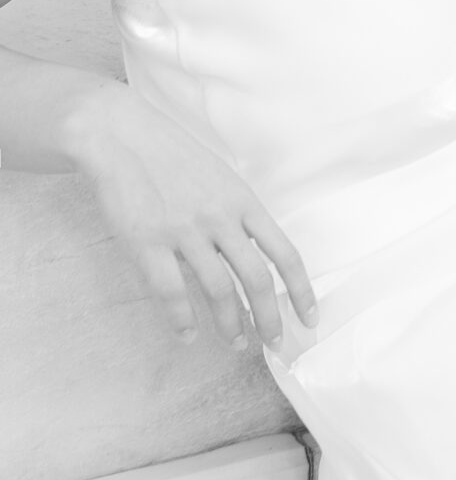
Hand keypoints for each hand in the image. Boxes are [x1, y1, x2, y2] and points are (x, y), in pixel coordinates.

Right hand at [67, 83, 316, 350]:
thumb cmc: (175, 157)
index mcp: (242, 202)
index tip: (308, 318)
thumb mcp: (221, 177)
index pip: (284, 252)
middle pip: (257, 278)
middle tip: (273, 343)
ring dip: (230, 324)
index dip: (301, 289)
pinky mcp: (148, 242)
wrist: (123, 137)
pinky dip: (181, 319)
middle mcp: (220, 218)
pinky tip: (187, 334)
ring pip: (218, 290)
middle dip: (270, 317)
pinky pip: (170, 291)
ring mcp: (184, 231)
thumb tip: (258, 251)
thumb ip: (240, 213)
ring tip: (236, 342)